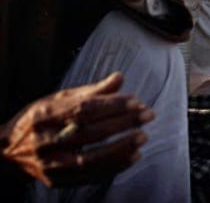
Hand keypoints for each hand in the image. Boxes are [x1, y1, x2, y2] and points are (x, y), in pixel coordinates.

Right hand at [0, 73, 152, 186]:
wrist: (7, 152)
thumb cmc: (39, 120)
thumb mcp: (58, 100)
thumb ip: (91, 92)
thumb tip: (120, 77)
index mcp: (45, 116)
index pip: (83, 110)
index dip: (112, 105)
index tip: (137, 101)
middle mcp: (45, 141)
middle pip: (89, 133)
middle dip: (122, 123)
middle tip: (148, 115)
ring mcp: (49, 164)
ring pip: (89, 158)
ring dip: (121, 148)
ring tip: (143, 137)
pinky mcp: (56, 180)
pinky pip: (89, 176)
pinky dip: (114, 166)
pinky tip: (133, 156)